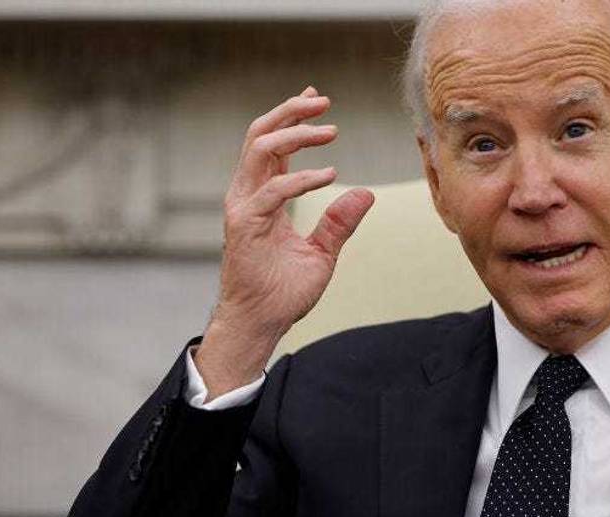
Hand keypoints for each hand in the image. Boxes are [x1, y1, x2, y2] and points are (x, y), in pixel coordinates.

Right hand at [196, 87, 375, 398]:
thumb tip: (365, 194)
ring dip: (295, 133)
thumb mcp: (322, 253)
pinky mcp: (244, 225)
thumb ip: (339, 223)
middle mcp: (248, 195)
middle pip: (260, 135)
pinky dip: (301, 179)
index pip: (272, 145)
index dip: (292, 118)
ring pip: (260, 150)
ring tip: (329, 131)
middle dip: (290, 111)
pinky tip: (330, 176)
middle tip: (323, 101)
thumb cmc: (283, 292)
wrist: (261, 323)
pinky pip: (273, 191)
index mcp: (262, 196)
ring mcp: (243, 208)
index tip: (319, 102)